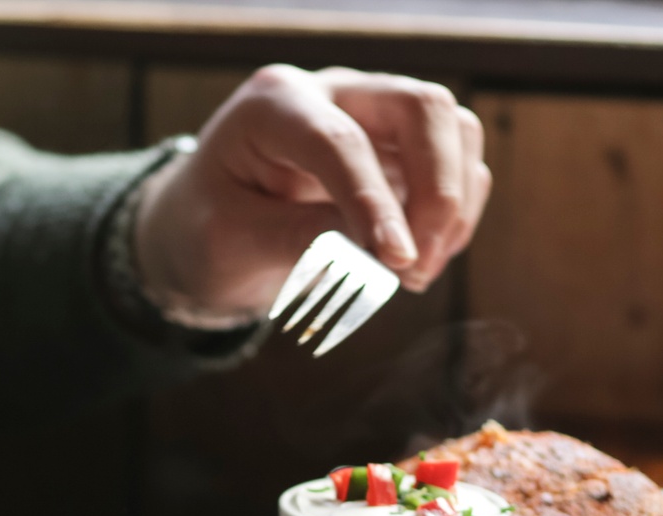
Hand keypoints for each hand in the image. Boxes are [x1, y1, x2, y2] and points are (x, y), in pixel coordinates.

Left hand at [134, 65, 490, 321]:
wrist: (204, 230)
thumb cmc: (205, 229)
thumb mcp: (231, 242)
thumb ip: (297, 240)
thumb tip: (376, 254)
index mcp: (273, 105)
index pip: (340, 141)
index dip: (373, 202)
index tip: (395, 260)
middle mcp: (331, 94)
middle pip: (421, 109)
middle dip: (435, 191)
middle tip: (415, 267)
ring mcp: (372, 115)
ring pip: (453, 130)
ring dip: (452, 205)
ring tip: (417, 274)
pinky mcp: (398, 149)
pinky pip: (457, 163)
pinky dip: (455, 213)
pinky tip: (422, 260)